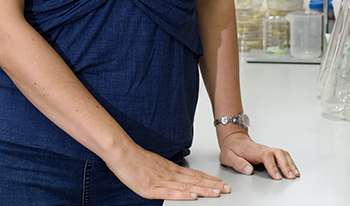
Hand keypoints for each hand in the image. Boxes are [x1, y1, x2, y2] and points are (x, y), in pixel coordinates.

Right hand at [106, 142, 230, 199]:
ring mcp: (162, 181)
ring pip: (187, 186)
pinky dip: (184, 195)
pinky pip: (171, 192)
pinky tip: (194, 196)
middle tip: (227, 188)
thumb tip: (178, 178)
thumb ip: (167, 172)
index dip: (210, 180)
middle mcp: (170, 174)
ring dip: (204, 190)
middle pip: (196, 180)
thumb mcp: (156, 165)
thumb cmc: (137, 159)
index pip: (195, 175)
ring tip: (218, 192)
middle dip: (213, 185)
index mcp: (172, 169)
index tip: (221, 183)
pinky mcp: (152, 188)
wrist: (122, 153)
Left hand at [219, 131, 299, 179]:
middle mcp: (262, 149)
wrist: (233, 138)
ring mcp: (267, 149)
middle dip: (286, 165)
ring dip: (290, 164)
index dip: (273, 166)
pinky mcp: (270, 152)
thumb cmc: (231, 148)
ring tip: (294, 174)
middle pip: (278, 153)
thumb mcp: (228, 157)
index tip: (277, 176)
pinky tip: (293, 169)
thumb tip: (249, 170)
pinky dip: (289, 162)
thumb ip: (238, 164)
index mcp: (253, 150)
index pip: (266, 156)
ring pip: (282, 153)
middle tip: (290, 176)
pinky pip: (283, 155)